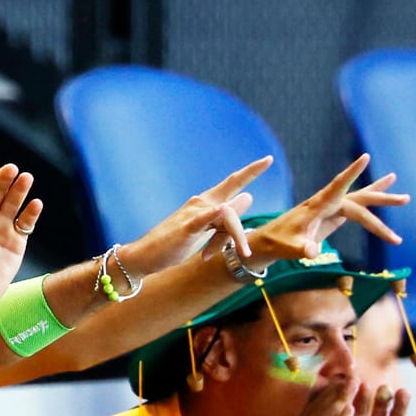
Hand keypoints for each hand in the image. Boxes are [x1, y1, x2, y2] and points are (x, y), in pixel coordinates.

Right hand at [120, 157, 266, 276]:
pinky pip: (201, 220)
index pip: (232, 184)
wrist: (146, 256)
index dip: (250, 171)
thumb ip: (227, 217)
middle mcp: (201, 203)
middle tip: (268, 159)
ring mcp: (192, 214)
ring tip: (244, 253)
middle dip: (250, 172)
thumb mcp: (207, 230)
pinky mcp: (185, 229)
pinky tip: (220, 209)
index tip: (268, 159)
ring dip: (238, 235)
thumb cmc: (176, 243)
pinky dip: (211, 214)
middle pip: (231, 187)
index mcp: (207, 204)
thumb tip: (249, 197)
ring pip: (226, 215)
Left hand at [245, 156, 408, 268]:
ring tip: (405, 199)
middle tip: (406, 200)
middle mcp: (325, 204)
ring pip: (360, 202)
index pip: (337, 186)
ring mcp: (329, 209)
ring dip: (381, 201)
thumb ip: (302, 248)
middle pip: (358, 198)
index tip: (365, 157)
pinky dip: (371, 204)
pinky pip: (356, 209)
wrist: (267, 243)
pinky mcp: (331, 216)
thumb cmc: (277, 243)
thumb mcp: (289, 248)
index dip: (352, 173)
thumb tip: (313, 252)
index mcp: (316, 206)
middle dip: (381, 199)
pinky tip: (383, 194)